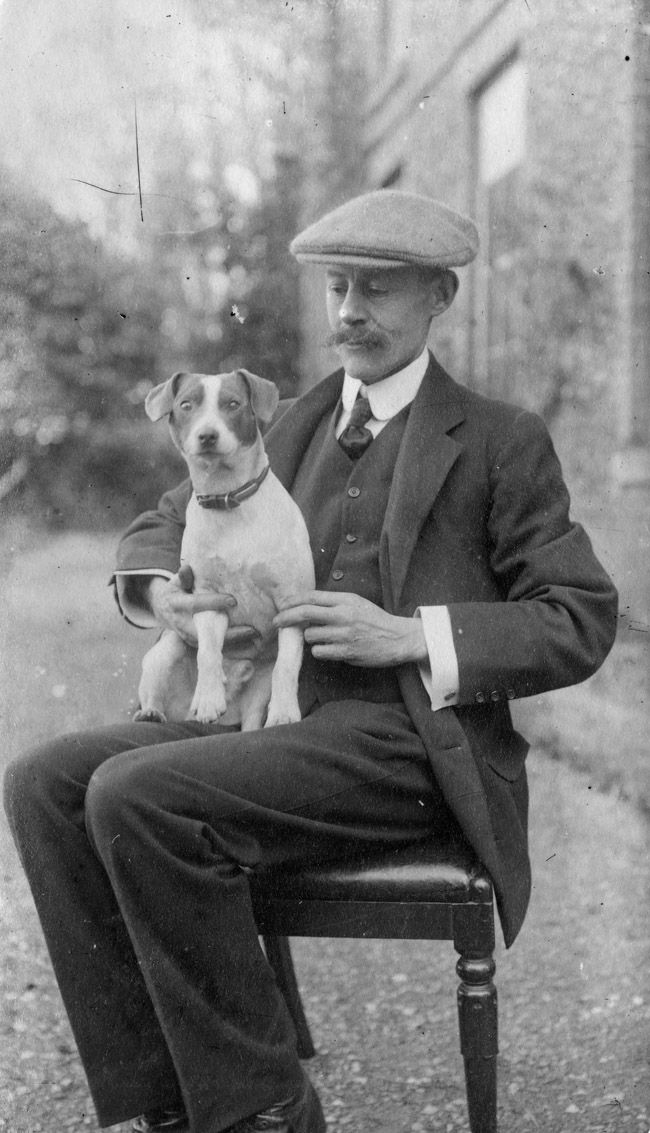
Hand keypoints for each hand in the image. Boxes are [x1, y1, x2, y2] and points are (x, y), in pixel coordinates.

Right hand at [147, 570, 256, 649]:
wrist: (162, 610)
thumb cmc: (175, 591)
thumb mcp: (176, 582)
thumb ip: (184, 577)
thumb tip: (187, 566)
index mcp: (177, 604)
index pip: (197, 603)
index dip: (214, 602)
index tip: (233, 600)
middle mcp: (181, 624)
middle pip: (207, 630)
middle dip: (229, 631)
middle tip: (251, 629)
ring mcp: (187, 636)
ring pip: (212, 641)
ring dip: (233, 640)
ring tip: (254, 635)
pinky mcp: (194, 643)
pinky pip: (213, 646)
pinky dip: (230, 646)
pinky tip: (248, 641)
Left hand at [273, 591, 427, 667]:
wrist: (397, 639)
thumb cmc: (374, 620)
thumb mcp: (355, 603)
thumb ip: (332, 603)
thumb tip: (304, 605)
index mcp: (345, 600)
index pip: (311, 597)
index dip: (292, 601)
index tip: (282, 606)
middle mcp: (343, 615)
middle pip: (304, 613)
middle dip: (286, 618)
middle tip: (276, 622)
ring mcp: (344, 634)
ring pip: (310, 635)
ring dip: (311, 637)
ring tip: (324, 637)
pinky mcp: (346, 652)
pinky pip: (319, 652)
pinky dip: (320, 651)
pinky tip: (331, 648)